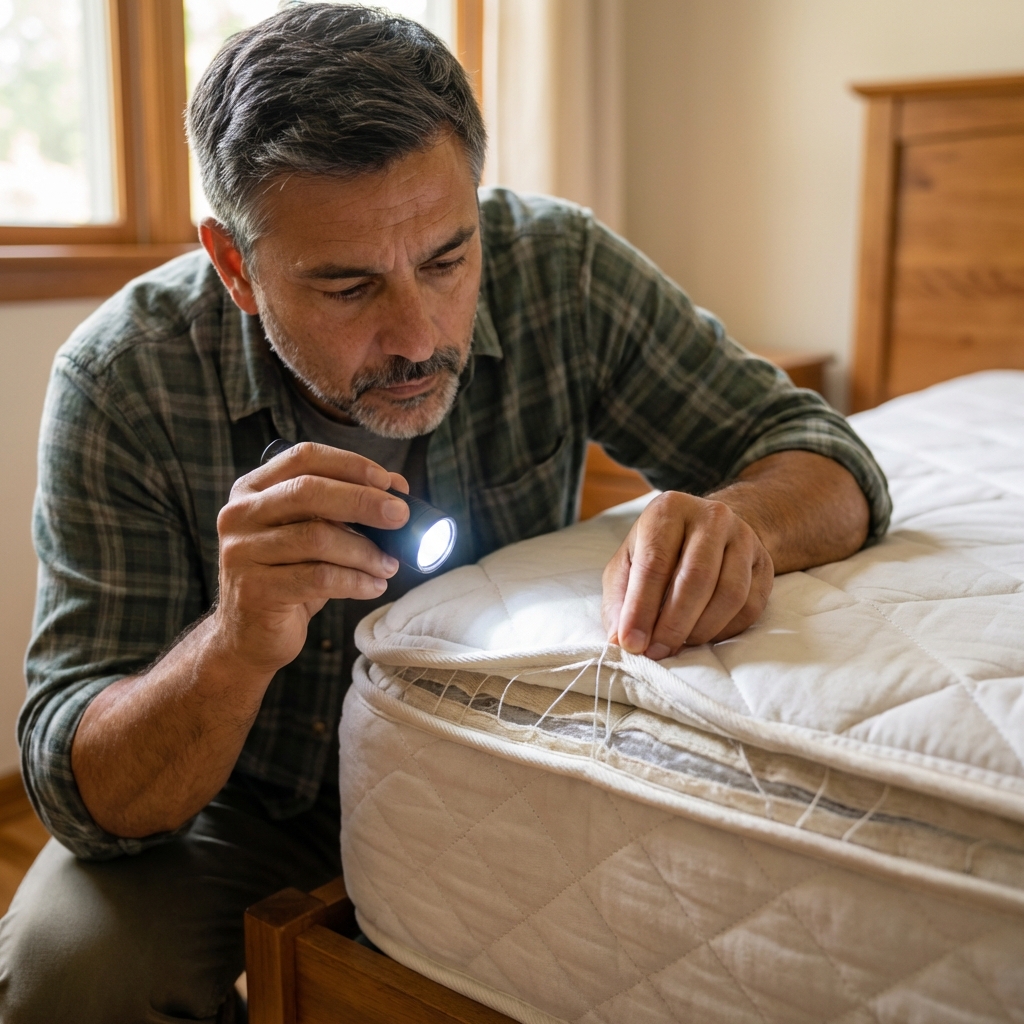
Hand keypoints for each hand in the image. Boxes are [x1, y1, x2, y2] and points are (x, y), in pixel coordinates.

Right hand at [213, 442, 410, 675]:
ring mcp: (241, 552)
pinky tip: (373, 586)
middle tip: (400, 516)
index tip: (387, 482)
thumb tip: (397, 486)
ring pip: (317, 538)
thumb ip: (345, 507)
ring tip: (389, 564)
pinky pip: (318, 578)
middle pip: (308, 492)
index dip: (350, 465)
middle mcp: (240, 514)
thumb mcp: (314, 535)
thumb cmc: (288, 577)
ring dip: (365, 551)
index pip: (304, 457)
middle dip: (363, 501)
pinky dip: (355, 581)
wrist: (248, 636)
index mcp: (253, 489)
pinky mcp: (254, 589)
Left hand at [601, 491, 773, 659]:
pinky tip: (704, 634)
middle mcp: (711, 516)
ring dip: (701, 630)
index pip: (655, 563)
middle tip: (657, 652)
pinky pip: (750, 606)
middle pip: (696, 578)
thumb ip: (619, 600)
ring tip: (679, 644)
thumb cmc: (659, 551)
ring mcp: (744, 537)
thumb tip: (621, 641)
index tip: (632, 642)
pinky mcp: (764, 562)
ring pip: (730, 594)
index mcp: (668, 510)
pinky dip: (725, 630)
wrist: (708, 531)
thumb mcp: (628, 564)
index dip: (641, 608)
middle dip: (673, 624)